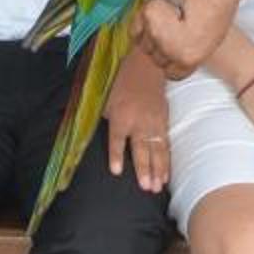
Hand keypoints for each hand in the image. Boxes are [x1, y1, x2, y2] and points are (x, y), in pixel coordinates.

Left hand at [104, 61, 172, 193]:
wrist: (147, 66)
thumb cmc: (120, 83)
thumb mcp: (104, 98)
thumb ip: (102, 119)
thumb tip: (86, 136)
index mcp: (121, 116)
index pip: (117, 139)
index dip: (117, 155)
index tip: (117, 171)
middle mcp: (139, 121)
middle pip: (141, 148)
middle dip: (144, 169)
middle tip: (146, 188)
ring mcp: (154, 123)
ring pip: (157, 150)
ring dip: (158, 170)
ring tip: (157, 187)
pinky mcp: (164, 122)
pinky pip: (166, 146)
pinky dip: (166, 162)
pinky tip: (166, 176)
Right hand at [139, 0, 253, 76]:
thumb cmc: (218, 6)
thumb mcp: (208, 42)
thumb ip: (188, 54)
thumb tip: (173, 58)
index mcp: (190, 59)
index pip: (170, 72)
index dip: (172, 60)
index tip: (173, 47)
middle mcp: (173, 50)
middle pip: (155, 57)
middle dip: (161, 45)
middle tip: (170, 27)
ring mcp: (160, 33)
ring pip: (144, 43)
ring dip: (150, 33)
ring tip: (166, 18)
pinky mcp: (149, 14)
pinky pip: (135, 29)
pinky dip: (141, 22)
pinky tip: (155, 12)